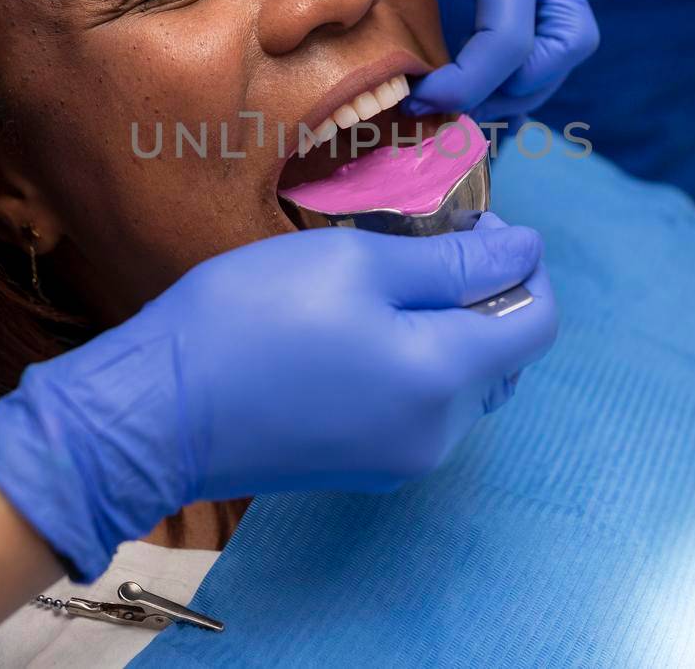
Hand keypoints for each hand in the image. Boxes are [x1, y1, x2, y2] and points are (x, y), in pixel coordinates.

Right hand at [0, 213, 555, 577]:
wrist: (157, 411)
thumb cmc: (251, 321)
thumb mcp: (357, 264)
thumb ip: (452, 263)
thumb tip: (525, 251)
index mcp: (444, 379)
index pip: (537, 322)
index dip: (522, 266)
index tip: (478, 226)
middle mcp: (437, 434)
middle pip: (502, 356)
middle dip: (481, 296)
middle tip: (423, 243)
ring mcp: (399, 460)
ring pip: (460, 384)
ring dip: (443, 330)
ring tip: (380, 285)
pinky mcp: (362, 468)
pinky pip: (417, 409)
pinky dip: (410, 365)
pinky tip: (354, 332)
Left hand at [281, 0, 597, 118]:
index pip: (516, 36)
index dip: (475, 82)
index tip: (418, 100)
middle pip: (565, 44)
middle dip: (515, 89)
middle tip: (447, 110)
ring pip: (559, 47)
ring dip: (518, 88)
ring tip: (452, 107)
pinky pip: (534, 36)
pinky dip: (509, 73)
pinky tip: (458, 88)